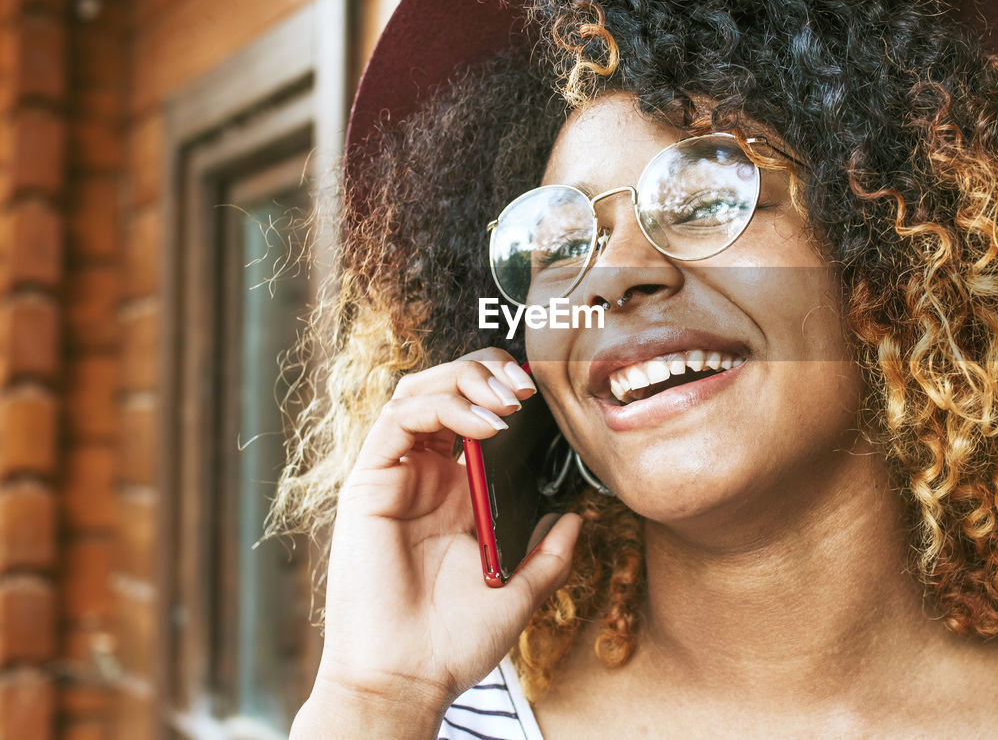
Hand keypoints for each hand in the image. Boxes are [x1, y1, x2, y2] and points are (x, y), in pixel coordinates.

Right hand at [294, 347, 581, 736]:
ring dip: (467, 381)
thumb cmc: (453, 642)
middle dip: (486, 371)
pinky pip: (399, 419)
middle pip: (445, 388)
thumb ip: (549, 555)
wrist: (409, 678)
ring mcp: (395, 475)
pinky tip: (484, 428)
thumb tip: (576, 517)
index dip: (503, 390)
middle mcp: (423, 475)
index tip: (544, 395)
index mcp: (456, 491)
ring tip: (508, 401)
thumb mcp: (520, 593)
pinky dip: (444, 407)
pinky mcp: (369, 482)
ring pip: (420, 391)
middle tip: (525, 387)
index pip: (474, 412)